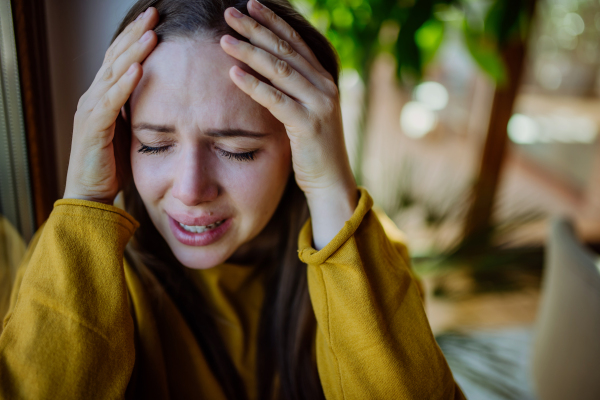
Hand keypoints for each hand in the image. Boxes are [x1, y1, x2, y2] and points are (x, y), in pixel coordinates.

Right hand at [63, 8, 158, 204]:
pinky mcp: (94, 127)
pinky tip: (138, 67)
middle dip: (135, 34)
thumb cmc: (112, 164)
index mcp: (103, 96)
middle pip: (115, 58)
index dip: (135, 38)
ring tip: (151, 33)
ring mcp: (91, 110)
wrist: (91, 194)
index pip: (119, 59)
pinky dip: (124, 84)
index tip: (156, 20)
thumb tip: (160, 95)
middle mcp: (93, 97)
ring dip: (132, 52)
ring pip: (113, 74)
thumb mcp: (129, 130)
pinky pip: (110, 101)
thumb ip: (137, 110)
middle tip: (154, 13)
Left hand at [221, 0, 357, 248]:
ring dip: (250, 52)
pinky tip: (234, 73)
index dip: (272, 21)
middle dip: (256, 29)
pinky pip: (276, 100)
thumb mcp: (306, 110)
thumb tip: (265, 66)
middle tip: (230, 13)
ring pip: (279, 70)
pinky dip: (254, 85)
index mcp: (323, 79)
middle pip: (285, 50)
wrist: (330, 180)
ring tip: (224, 38)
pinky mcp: (308, 125)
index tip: (251, 4)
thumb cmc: (312, 147)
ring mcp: (319, 104)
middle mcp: (324, 86)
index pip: (295, 42)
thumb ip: (293, 87)